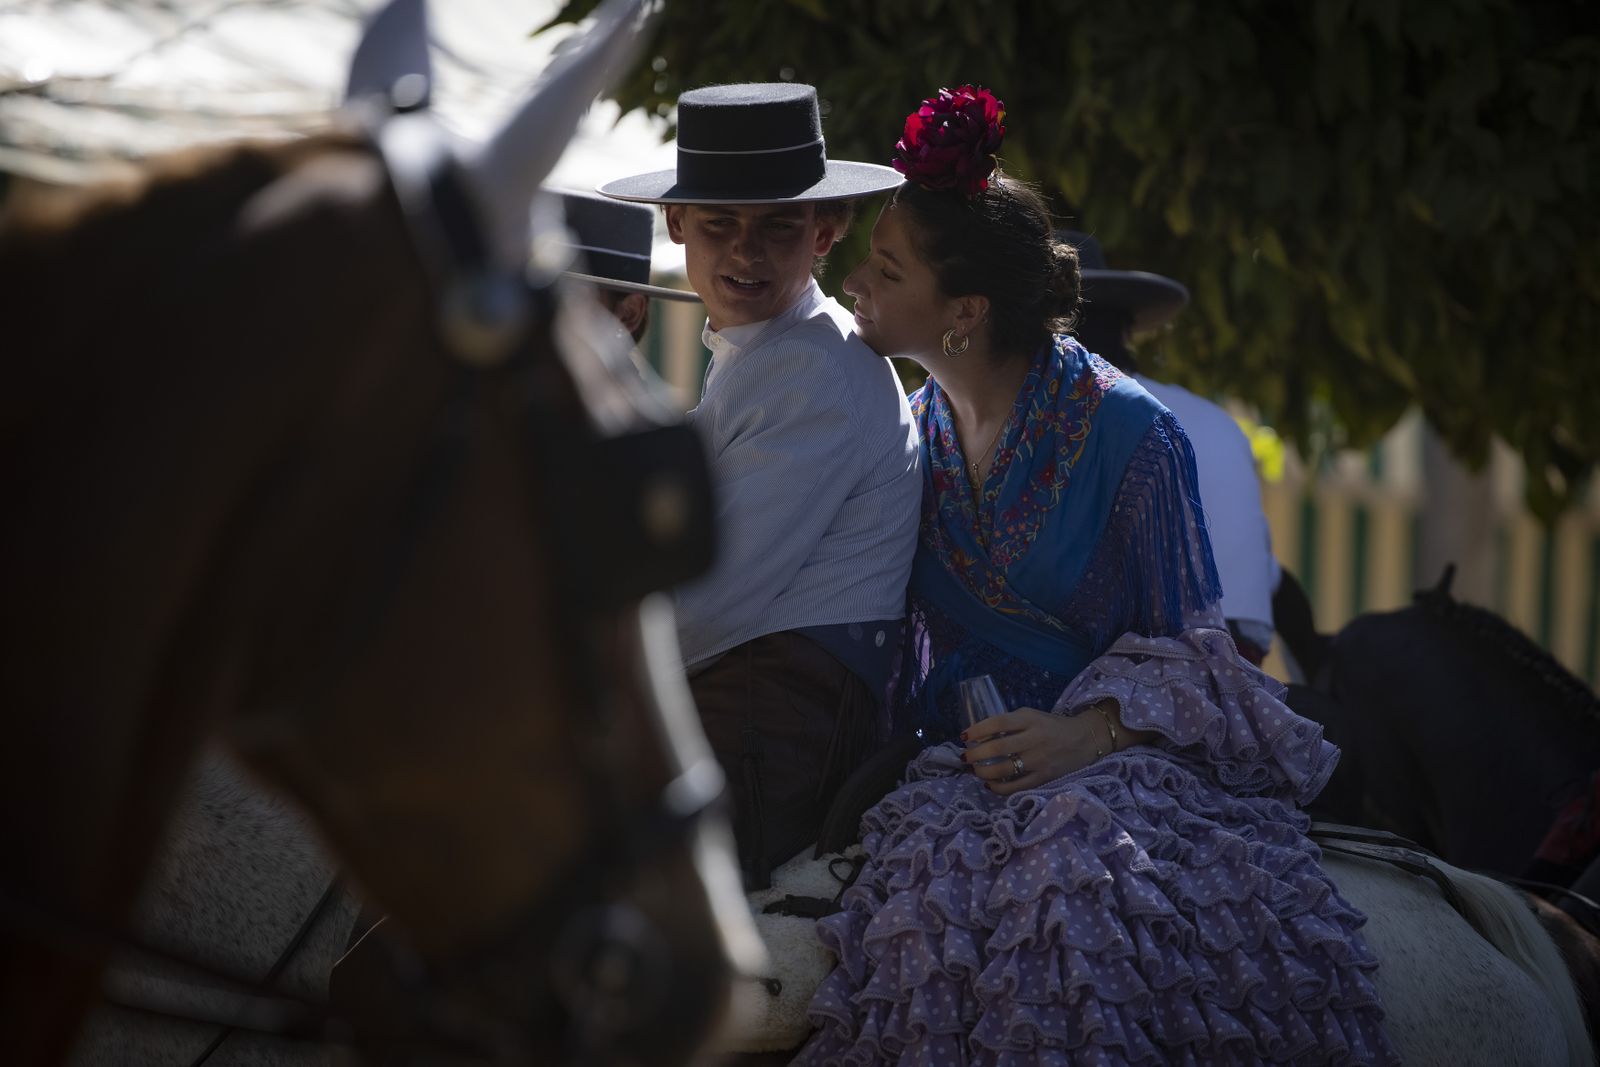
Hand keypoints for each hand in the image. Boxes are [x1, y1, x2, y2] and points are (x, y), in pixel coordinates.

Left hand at [961, 704, 1111, 795]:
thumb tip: (981, 736)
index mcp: (1029, 720)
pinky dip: (999, 788)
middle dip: (975, 755)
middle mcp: (1034, 739)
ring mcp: (1040, 760)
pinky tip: (990, 784)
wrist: (1085, 739)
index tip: (964, 737)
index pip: (998, 723)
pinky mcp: (1045, 778)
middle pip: (997, 748)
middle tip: (965, 757)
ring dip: (983, 772)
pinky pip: (1017, 787)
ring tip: (975, 770)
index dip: (977, 730)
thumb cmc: (1052, 726)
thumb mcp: (1031, 715)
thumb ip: (1010, 723)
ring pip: (1004, 770)